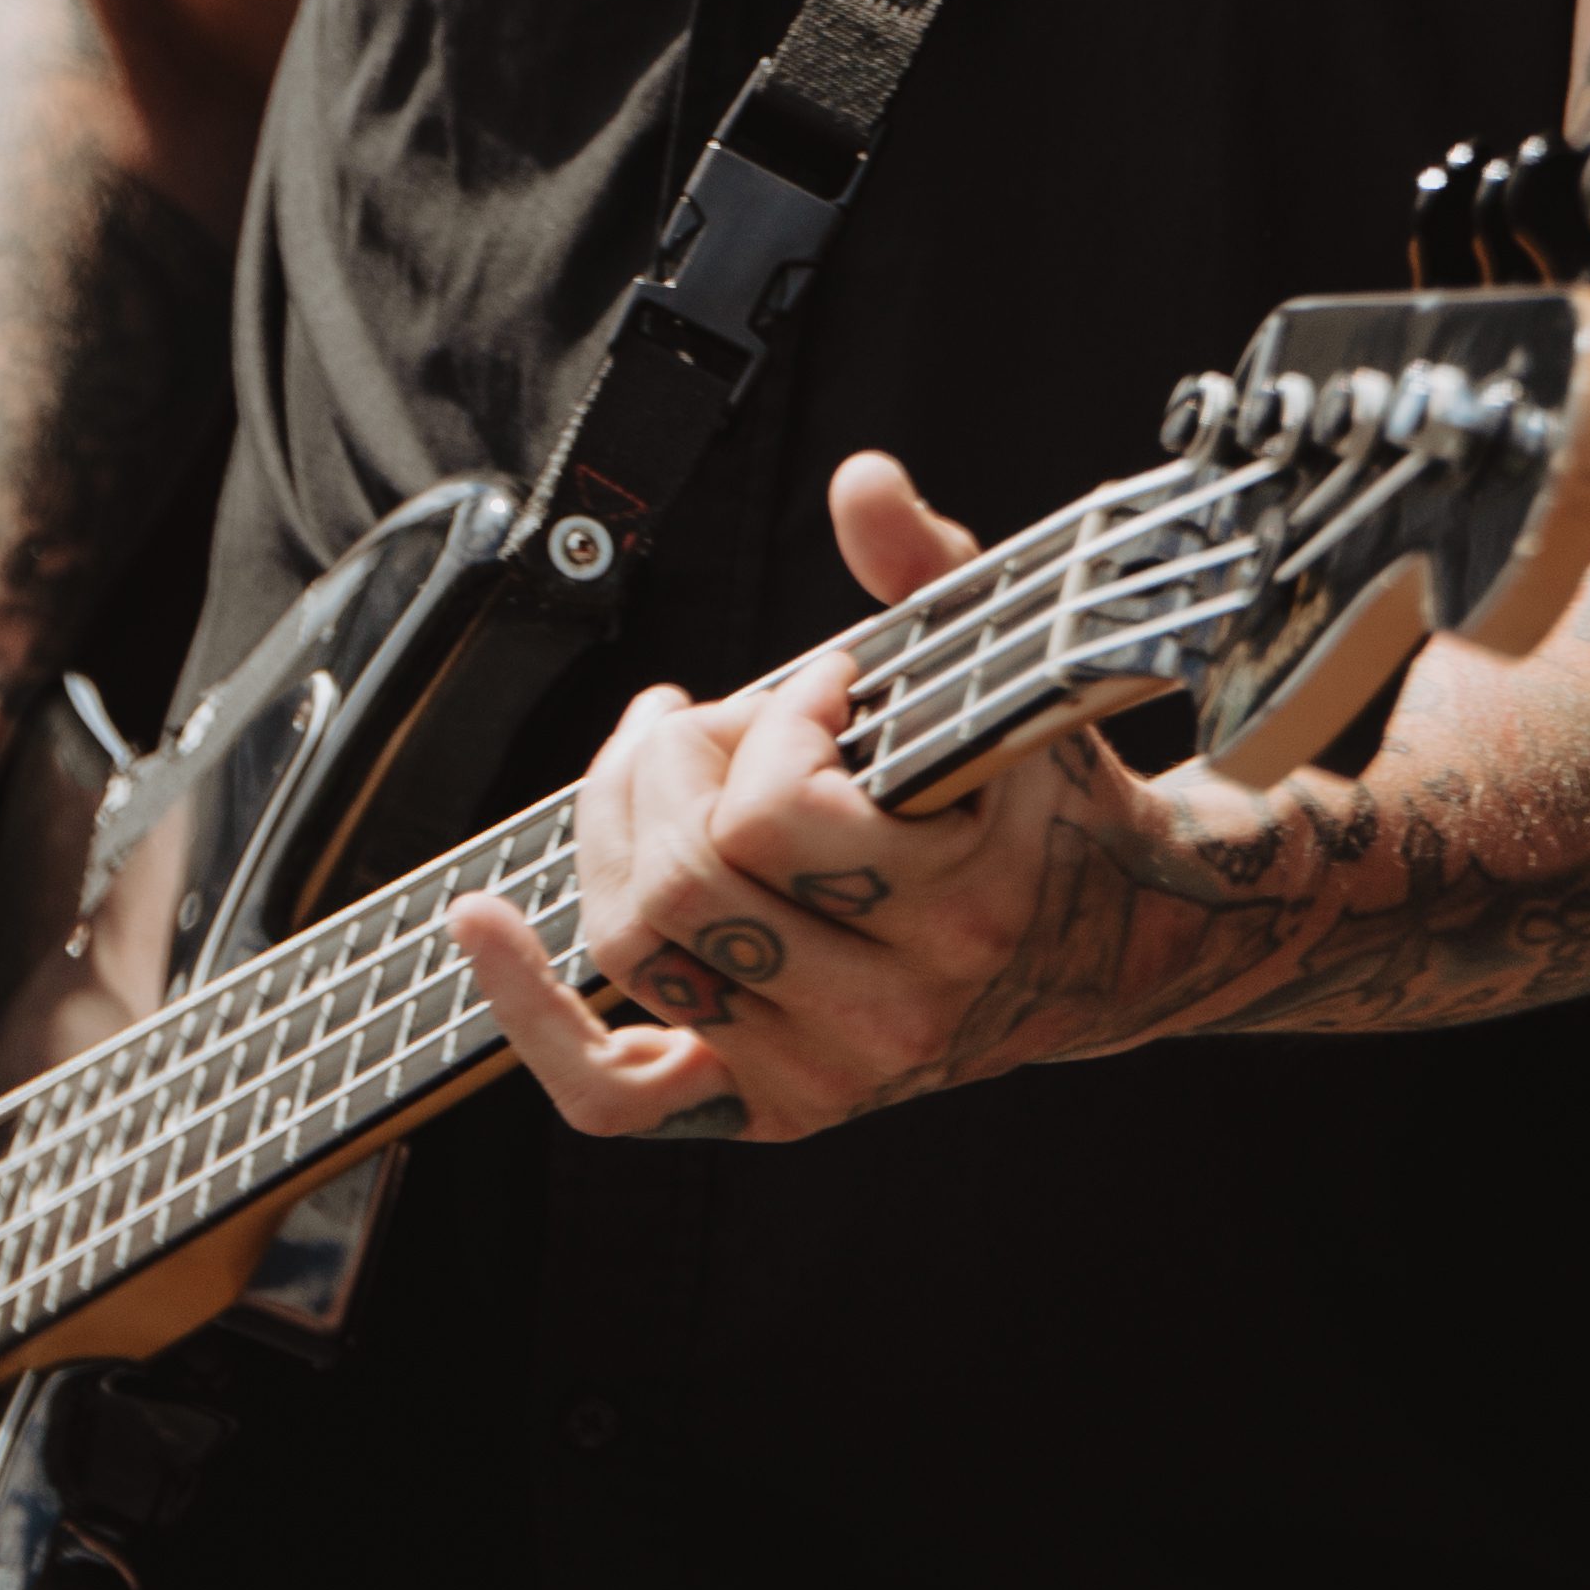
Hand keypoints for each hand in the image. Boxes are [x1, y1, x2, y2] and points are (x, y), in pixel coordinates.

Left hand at [447, 455, 1236, 1142]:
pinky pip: (610, 1093)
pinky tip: (478, 924)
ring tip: (659, 771)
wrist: (1110, 941)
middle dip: (669, 767)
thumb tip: (859, 481)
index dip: (776, 720)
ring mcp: (827, 1076)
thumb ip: (932, 571)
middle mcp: (893, 1014)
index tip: (826, 684)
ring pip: (638, 948)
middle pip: (686, 882)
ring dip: (616, 831)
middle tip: (709, 719)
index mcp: (962, 909)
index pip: (777, 813)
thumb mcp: (1008, 679)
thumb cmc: (1042, 793)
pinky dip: (528, 1012)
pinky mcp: (772, 1108)